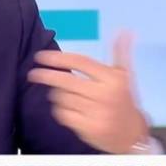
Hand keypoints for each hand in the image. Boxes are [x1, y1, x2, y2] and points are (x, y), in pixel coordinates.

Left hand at [27, 32, 149, 153]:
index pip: (80, 62)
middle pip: (66, 80)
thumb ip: (121, 53)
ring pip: (62, 97)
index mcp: (113, 79)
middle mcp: (104, 94)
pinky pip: (62, 114)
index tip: (40, 56)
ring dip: (56, 93)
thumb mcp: (124, 76)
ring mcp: (96, 113)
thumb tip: (125, 31)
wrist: (132, 135)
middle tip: (32, 73)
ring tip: (59, 92)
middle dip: (45, 75)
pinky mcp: (88, 128)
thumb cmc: (123, 100)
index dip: (57, 57)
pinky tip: (64, 107)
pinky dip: (59, 109)